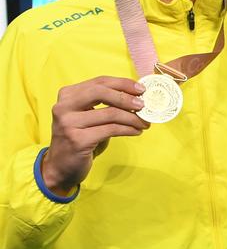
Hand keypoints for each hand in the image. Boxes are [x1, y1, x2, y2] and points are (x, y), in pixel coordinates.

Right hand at [42, 76, 149, 196]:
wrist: (60, 166)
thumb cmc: (80, 138)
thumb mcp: (88, 117)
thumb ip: (105, 104)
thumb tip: (136, 97)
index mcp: (67, 95)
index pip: (99, 82)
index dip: (123, 83)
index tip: (142, 89)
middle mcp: (64, 106)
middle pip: (102, 92)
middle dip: (127, 98)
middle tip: (144, 105)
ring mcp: (69, 123)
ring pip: (110, 113)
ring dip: (133, 118)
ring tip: (144, 123)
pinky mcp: (78, 140)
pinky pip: (111, 130)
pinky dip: (128, 129)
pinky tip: (136, 131)